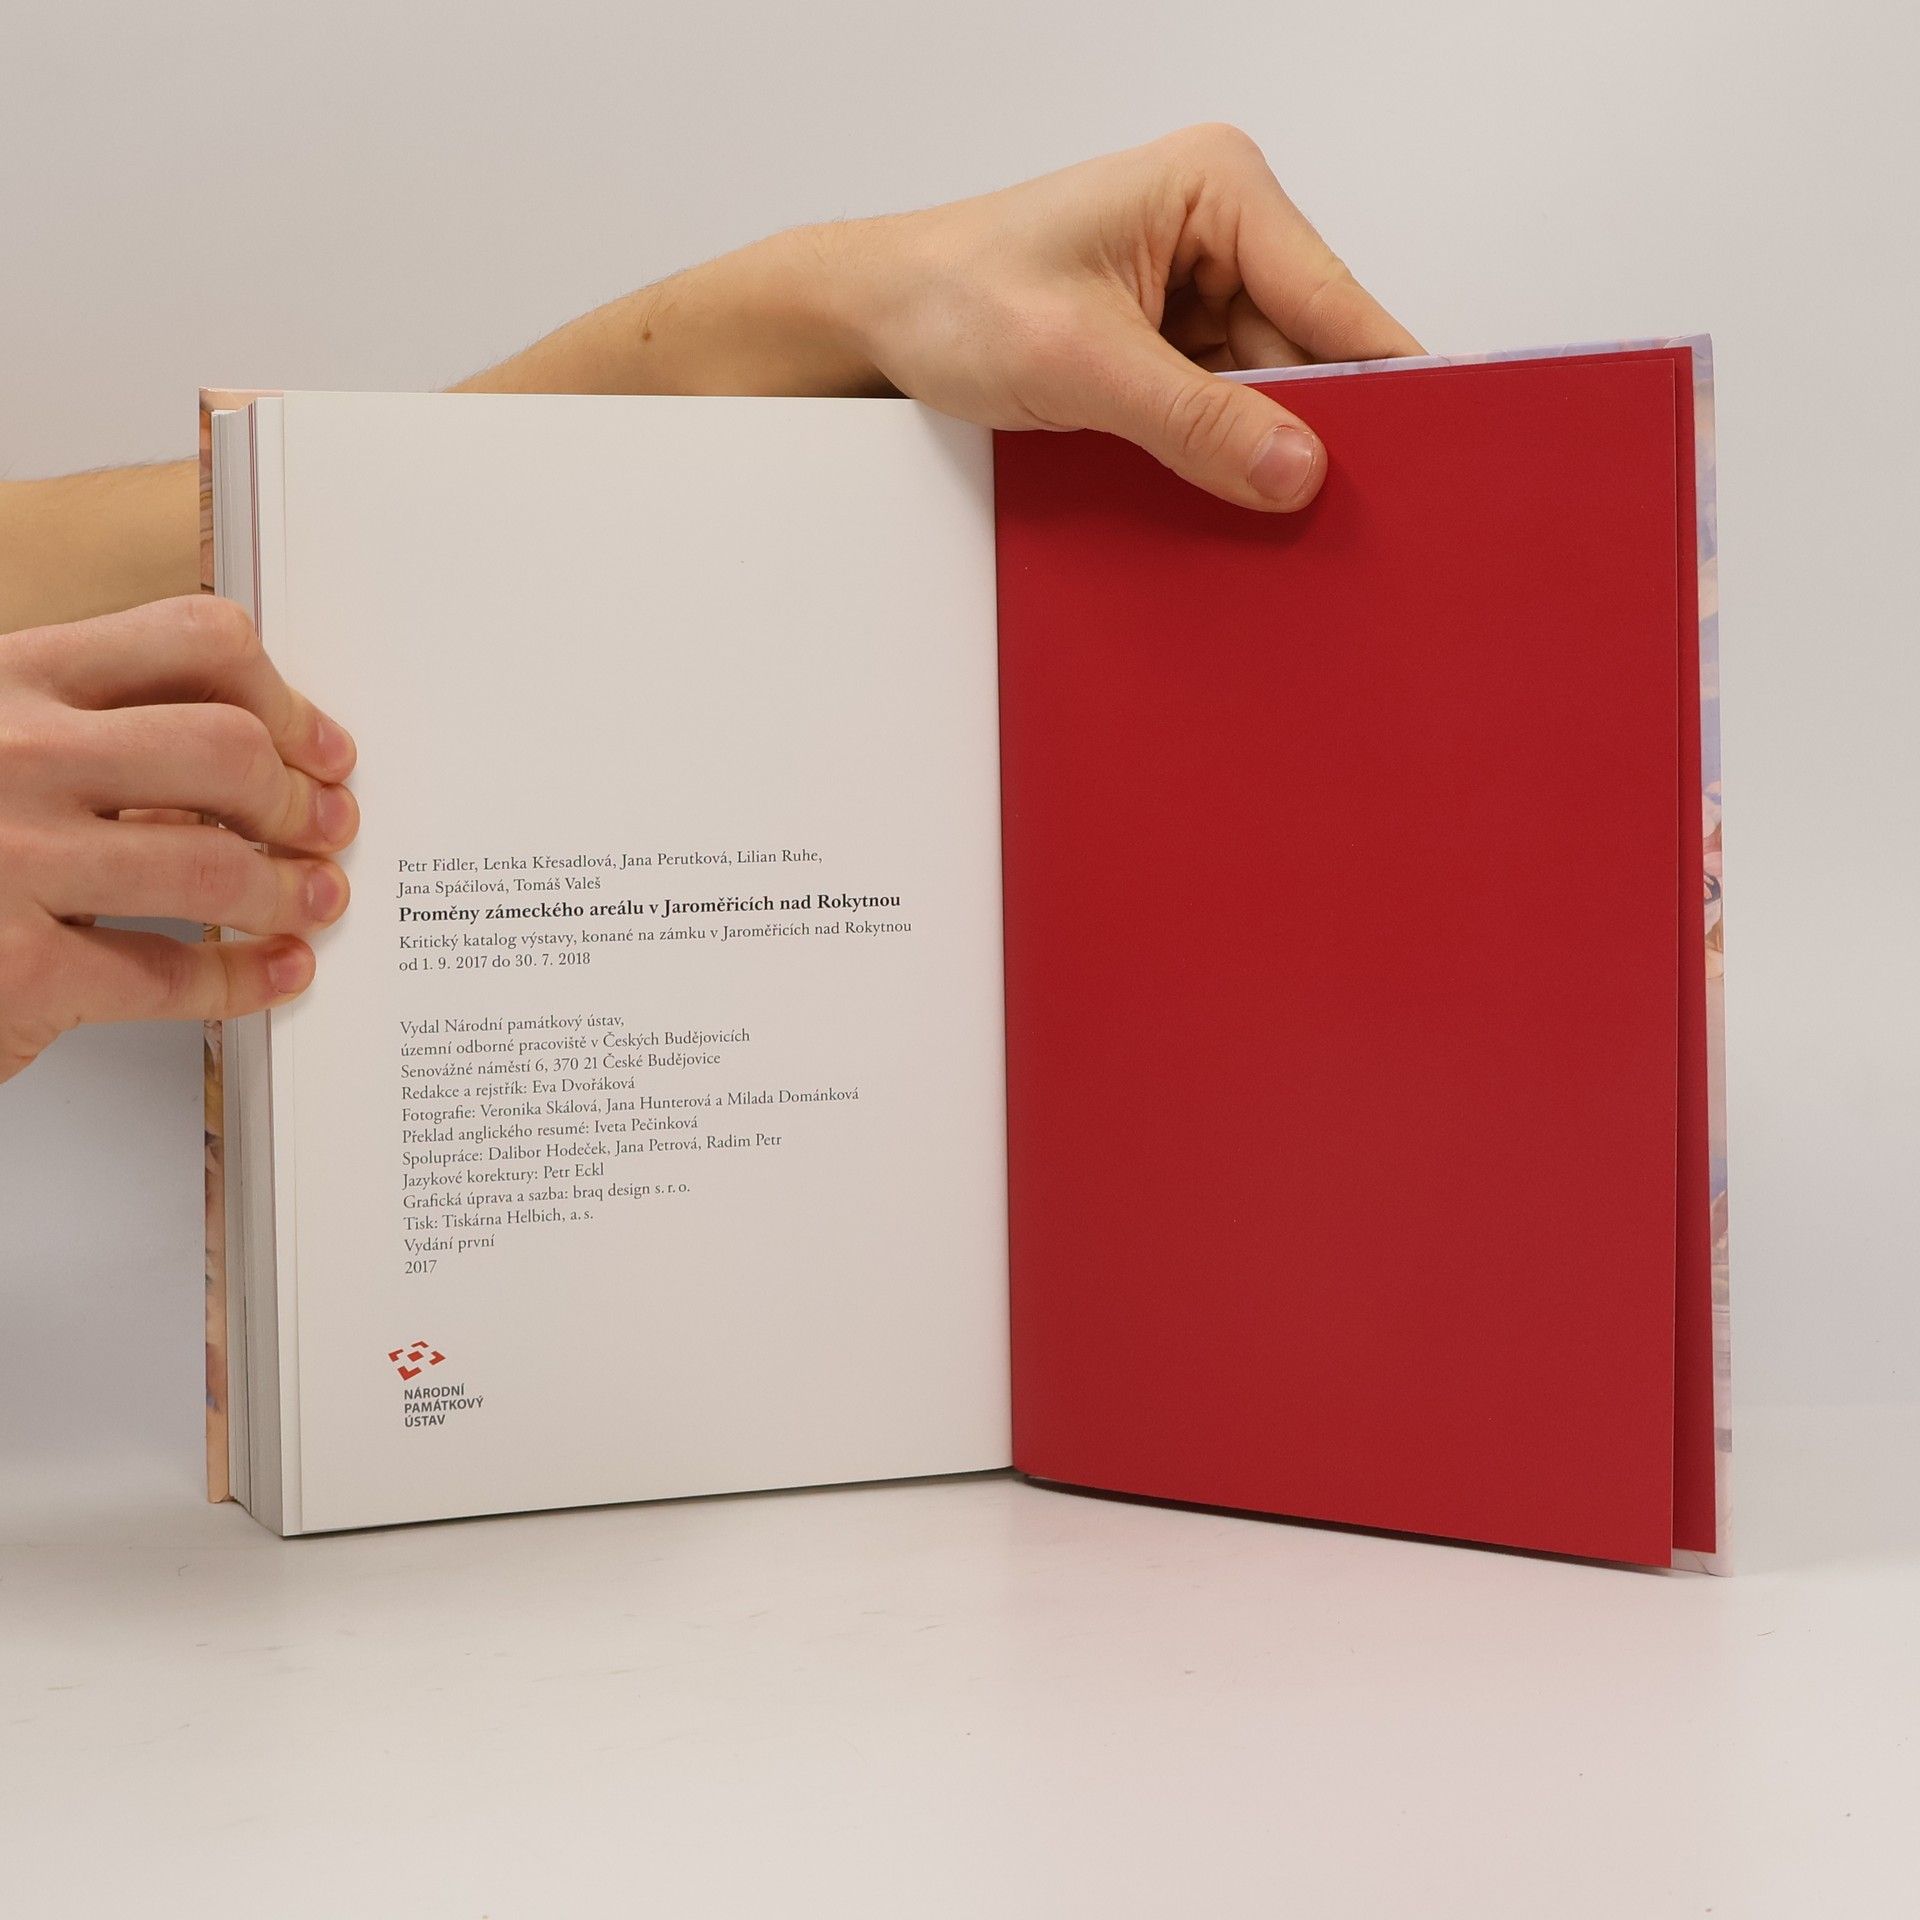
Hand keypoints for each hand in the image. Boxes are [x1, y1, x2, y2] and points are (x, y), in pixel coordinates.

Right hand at [0, 595, 358, 1083]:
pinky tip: (275, 970)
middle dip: (300, 799)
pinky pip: (171, 973)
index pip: (194, 642)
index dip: (286, 701)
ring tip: (313, 900)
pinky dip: (246, 977)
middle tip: (328, 828)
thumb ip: (92, 730)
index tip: (321, 747)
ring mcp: (8, 859)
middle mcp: (11, 753)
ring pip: (214, 866)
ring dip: (289, 891)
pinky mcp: (16, 969)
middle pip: (226, 751)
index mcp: (12, 677)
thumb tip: (253, 752)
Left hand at [836, 123, 1421, 509]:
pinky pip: (1224, 411)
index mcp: (1216, 188)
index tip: (1428, 454)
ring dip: (1262, 453)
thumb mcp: (1081, 365)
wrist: (873, 322)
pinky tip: (1227, 500)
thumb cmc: (953, 298)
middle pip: (1309, 350)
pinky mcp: (1168, 345)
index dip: (1382, 381)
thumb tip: (1298, 470)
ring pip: (1270, 391)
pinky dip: (1224, 457)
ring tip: (1270, 517)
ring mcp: (1197, 289)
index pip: (1332, 297)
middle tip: (1336, 516)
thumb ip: (1196, 422)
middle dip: (1314, 430)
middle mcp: (1220, 229)